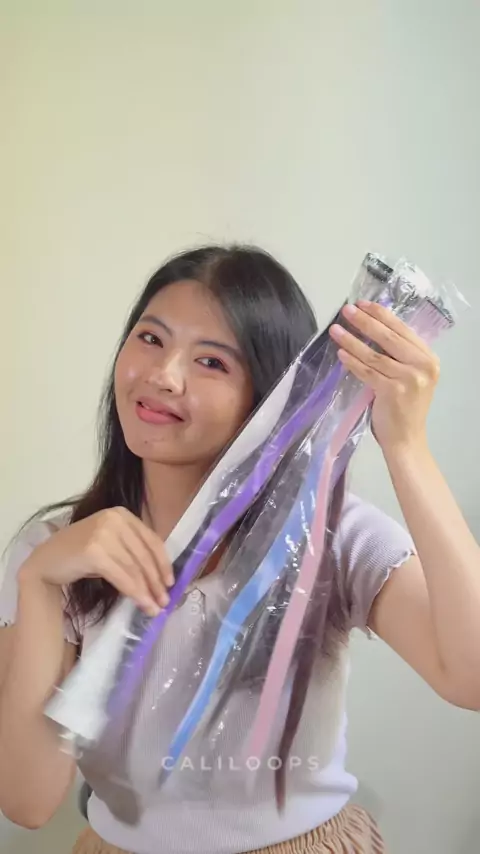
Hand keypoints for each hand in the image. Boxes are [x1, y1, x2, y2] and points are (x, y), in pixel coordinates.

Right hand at [21, 508, 174, 616]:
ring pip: (134, 568)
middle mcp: (114, 519)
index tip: (171, 582)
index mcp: (122, 514)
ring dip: (148, 591)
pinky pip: (122, 576)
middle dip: (157, 581)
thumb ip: (132, 552)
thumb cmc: (80, 556)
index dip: (163, 563)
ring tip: (155, 608)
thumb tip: (161, 578)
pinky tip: (142, 604)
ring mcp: (103, 533)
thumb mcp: (111, 545)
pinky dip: (135, 593)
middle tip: (165, 602)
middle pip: (144, 555)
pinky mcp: (94, 551)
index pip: (151, 540)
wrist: (46, 561)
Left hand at [329, 300, 440, 452]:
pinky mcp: (392, 391)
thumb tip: (372, 327)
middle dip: (365, 322)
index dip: (381, 315)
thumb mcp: (412, 376)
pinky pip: (367, 372)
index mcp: (429, 358)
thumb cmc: (405, 407)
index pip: (402, 330)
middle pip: (388, 338)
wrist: (407, 439)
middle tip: (346, 310)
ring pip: (374, 354)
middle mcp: (423, 366)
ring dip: (352, 340)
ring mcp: (409, 379)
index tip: (363, 304)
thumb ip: (400, 355)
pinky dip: (352, 362)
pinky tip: (341, 353)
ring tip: (336, 330)